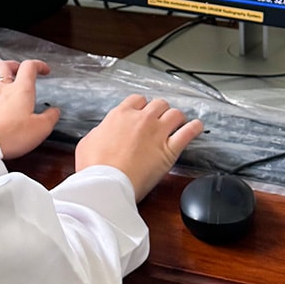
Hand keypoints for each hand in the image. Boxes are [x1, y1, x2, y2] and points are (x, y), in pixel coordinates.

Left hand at [0, 59, 60, 159]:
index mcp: (21, 89)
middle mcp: (4, 88)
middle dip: (15, 65)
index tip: (44, 71)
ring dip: (0, 75)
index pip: (29, 66)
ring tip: (7, 81)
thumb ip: (51, 117)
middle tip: (21, 71)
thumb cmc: (14, 135)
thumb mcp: (41, 128)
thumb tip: (55, 111)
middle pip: (5, 65)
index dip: (38, 65)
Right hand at [74, 94, 202, 201]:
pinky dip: (195, 128)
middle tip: (160, 119)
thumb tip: (103, 133)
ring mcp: (158, 132)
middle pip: (159, 103)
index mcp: (120, 115)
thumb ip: (100, 132)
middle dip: (160, 110)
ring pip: (176, 113)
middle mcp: (142, 119)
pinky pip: (188, 133)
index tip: (142, 112)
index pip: (137, 99)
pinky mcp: (170, 149)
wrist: (107, 184)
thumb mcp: (87, 142)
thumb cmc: (94, 167)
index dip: (142, 106)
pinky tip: (197, 127)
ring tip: (178, 122)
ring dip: (177, 117)